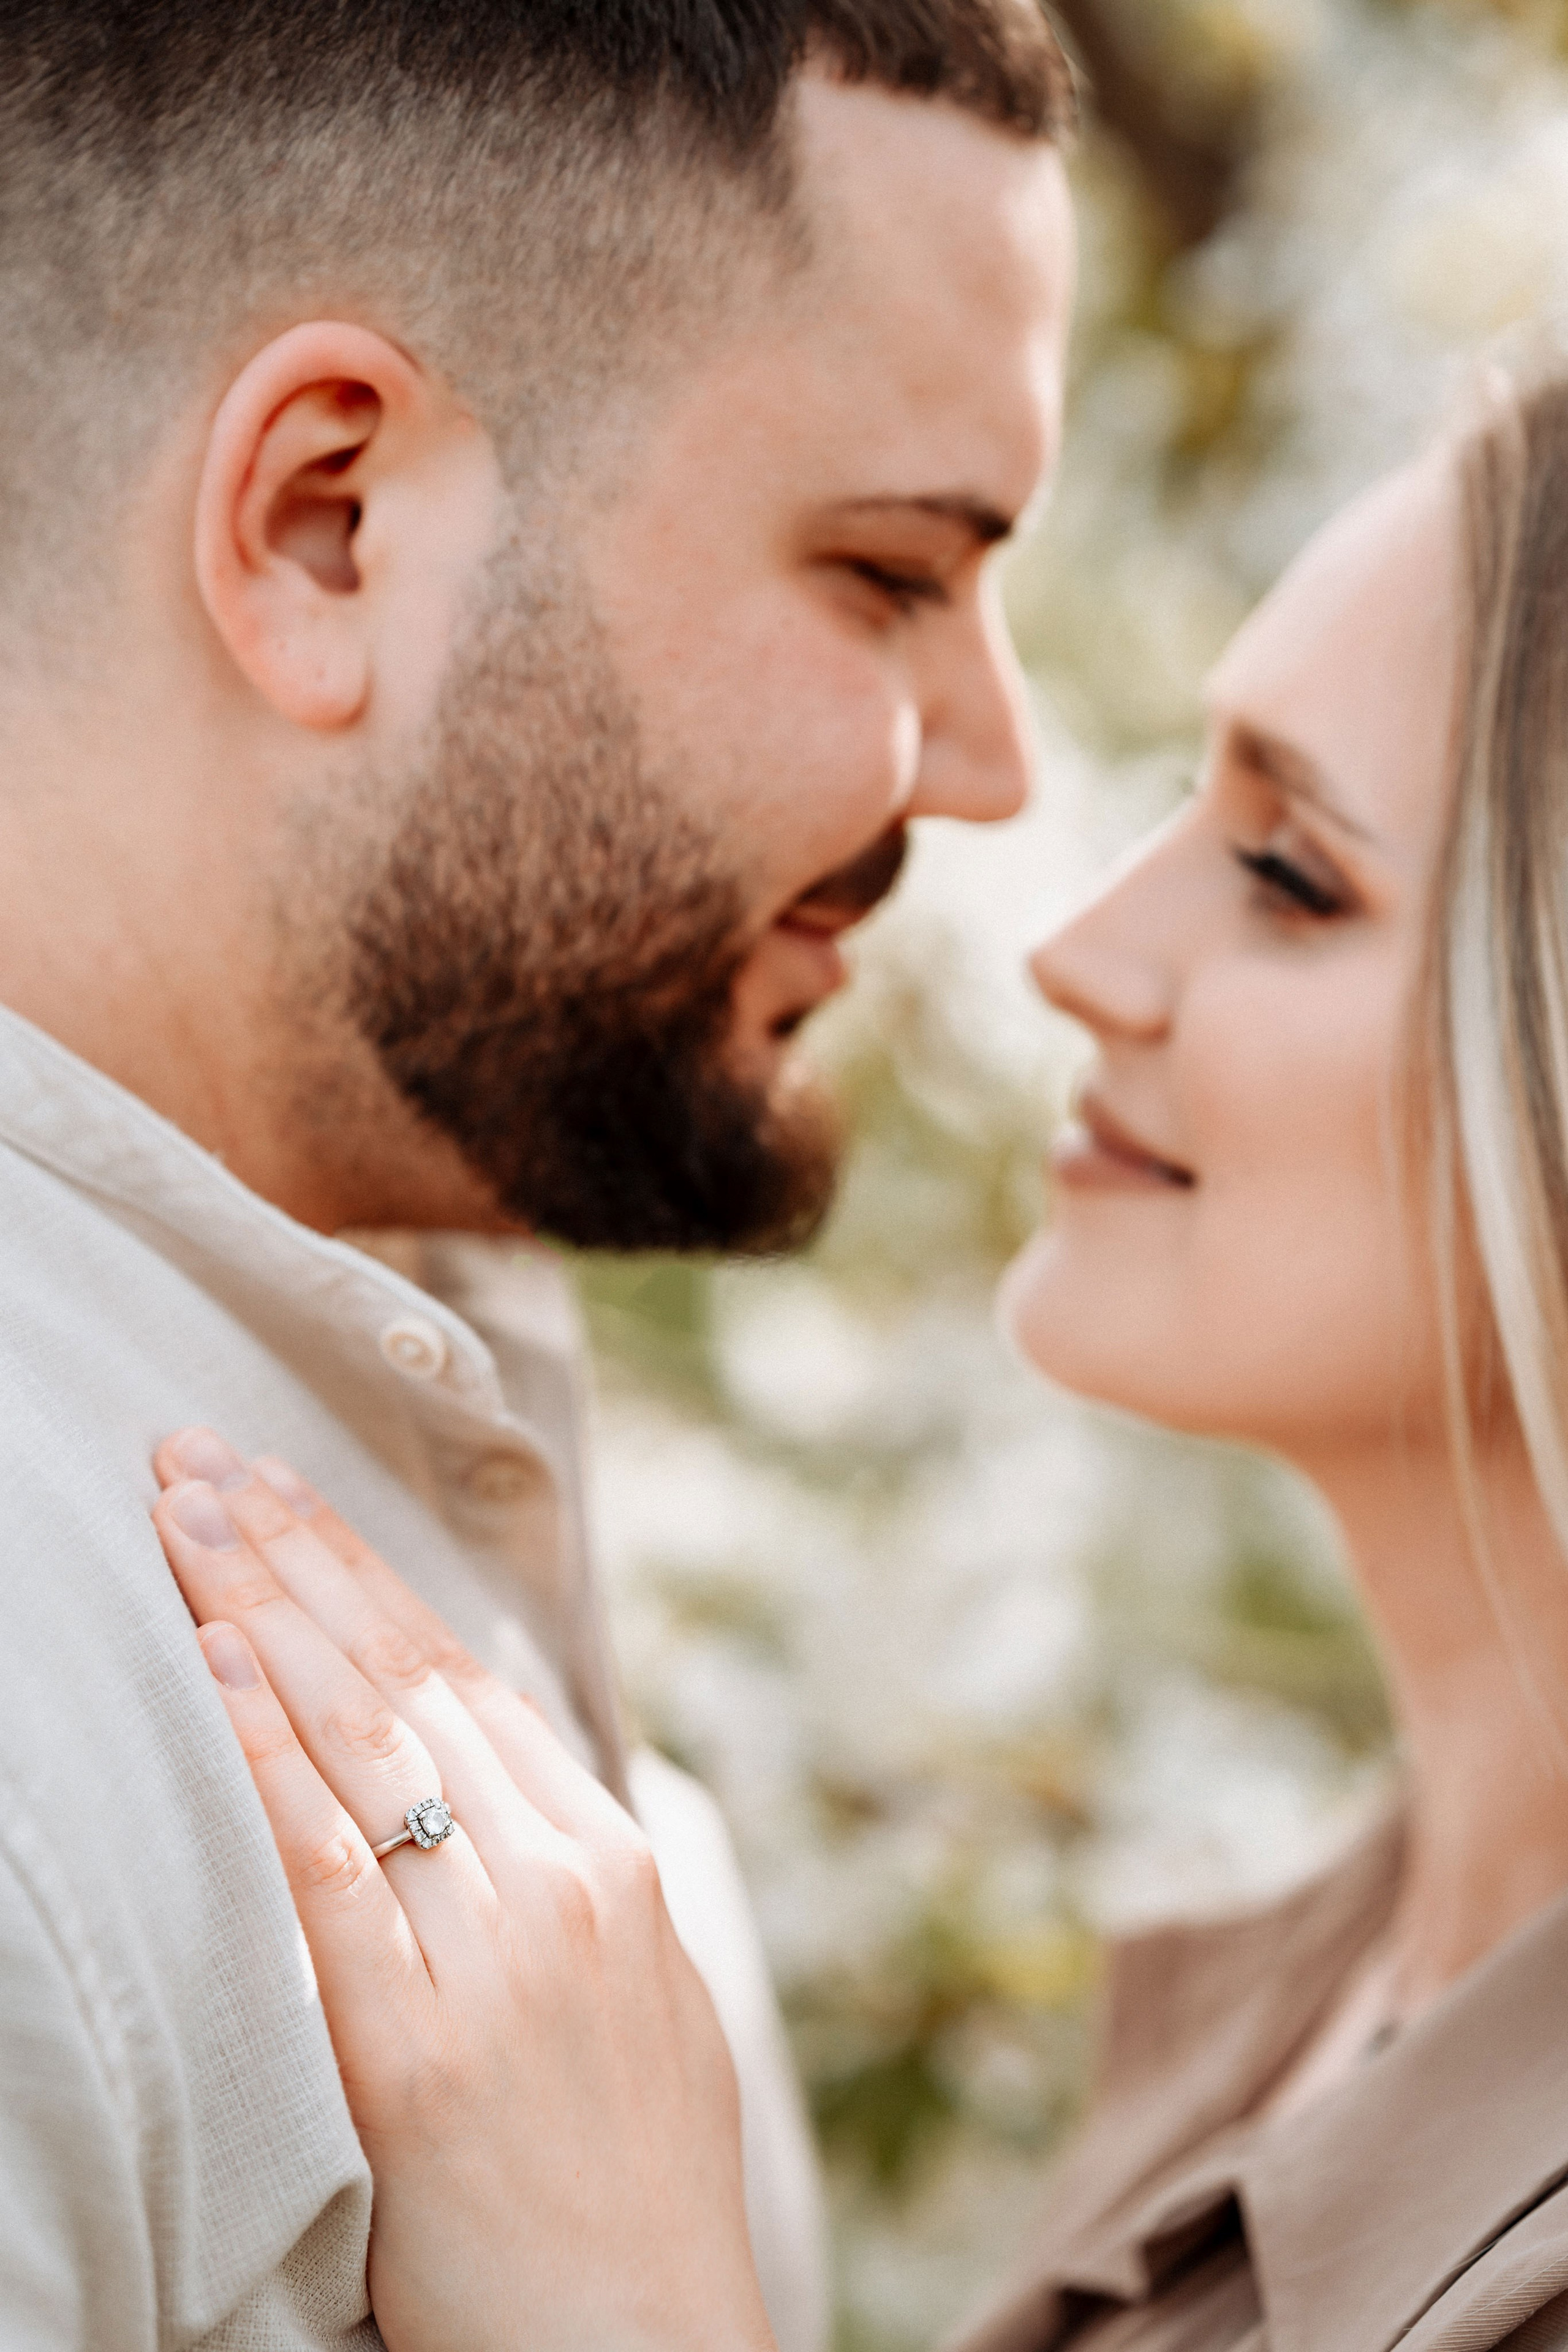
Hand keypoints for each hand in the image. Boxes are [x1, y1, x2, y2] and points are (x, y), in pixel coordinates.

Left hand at [151, 1428, 775, 2351]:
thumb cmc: (630, 2188)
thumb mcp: (637, 2001)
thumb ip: (567, 1885)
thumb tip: (490, 1794)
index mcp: (613, 1860)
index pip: (465, 1678)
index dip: (363, 1576)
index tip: (287, 1491)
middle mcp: (566, 1879)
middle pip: (405, 1679)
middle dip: (294, 1556)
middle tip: (204, 1456)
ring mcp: (501, 1957)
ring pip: (364, 1742)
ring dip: (259, 1612)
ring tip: (182, 1515)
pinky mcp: (423, 2050)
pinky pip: (332, 1870)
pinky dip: (265, 1756)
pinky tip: (211, 1666)